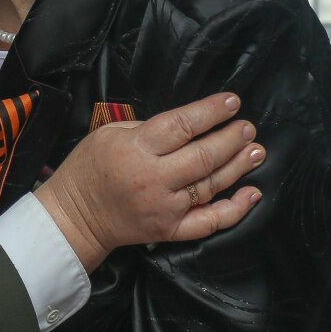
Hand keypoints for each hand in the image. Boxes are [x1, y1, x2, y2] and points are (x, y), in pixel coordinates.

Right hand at [35, 92, 265, 272]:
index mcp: (136, 148)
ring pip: (211, 184)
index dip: (210, 111)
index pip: (182, 125)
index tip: (232, 102)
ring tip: (256, 150)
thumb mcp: (107, 134)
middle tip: (248, 127)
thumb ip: (146, 128)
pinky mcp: (170, 229)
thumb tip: (186, 125)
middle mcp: (154, 178)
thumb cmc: (89, 169)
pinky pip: (210, 222)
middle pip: (203, 155)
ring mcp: (165, 207)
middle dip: (231, 138)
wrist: (74, 217)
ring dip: (238, 166)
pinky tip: (252, 193)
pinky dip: (235, 209)